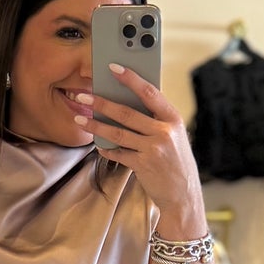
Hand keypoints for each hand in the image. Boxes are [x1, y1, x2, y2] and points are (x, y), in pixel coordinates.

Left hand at [70, 66, 206, 224]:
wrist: (184, 195)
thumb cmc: (176, 161)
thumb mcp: (174, 135)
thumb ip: (156, 120)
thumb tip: (127, 102)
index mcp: (173, 119)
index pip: (149, 92)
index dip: (130, 78)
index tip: (113, 68)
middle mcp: (164, 132)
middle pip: (127, 113)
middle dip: (102, 103)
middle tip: (84, 96)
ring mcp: (153, 149)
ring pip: (118, 133)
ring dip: (96, 125)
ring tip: (80, 119)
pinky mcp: (143, 165)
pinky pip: (118, 153)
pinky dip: (106, 148)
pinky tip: (98, 144)